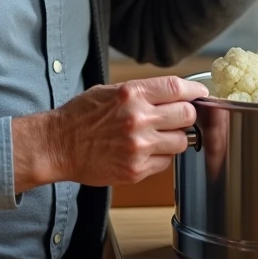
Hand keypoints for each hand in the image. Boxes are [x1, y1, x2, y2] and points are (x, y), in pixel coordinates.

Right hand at [12, 76, 205, 190]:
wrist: (58, 145)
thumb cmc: (81, 116)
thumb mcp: (110, 91)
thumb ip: (142, 92)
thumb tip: (173, 93)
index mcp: (132, 94)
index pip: (178, 89)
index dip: (194, 92)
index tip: (199, 95)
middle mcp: (138, 119)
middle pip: (187, 115)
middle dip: (186, 115)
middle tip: (178, 117)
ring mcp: (139, 146)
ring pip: (182, 141)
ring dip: (175, 138)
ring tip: (157, 136)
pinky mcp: (136, 169)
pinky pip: (165, 162)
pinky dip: (160, 157)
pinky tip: (144, 151)